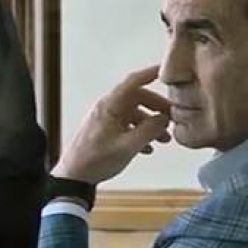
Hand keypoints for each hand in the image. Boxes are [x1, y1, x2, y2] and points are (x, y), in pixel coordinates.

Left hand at [53, 66, 171, 184]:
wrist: (74, 177)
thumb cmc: (96, 160)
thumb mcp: (128, 146)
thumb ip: (149, 130)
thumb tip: (165, 118)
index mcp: (110, 105)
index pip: (133, 81)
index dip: (150, 73)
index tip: (166, 70)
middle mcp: (108, 108)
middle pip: (138, 98)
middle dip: (157, 107)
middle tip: (173, 117)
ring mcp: (106, 119)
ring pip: (134, 114)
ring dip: (151, 124)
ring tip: (164, 139)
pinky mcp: (105, 131)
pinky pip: (127, 126)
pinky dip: (140, 133)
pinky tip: (148, 148)